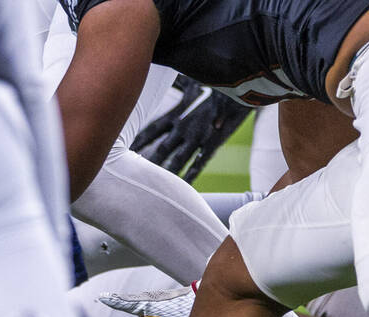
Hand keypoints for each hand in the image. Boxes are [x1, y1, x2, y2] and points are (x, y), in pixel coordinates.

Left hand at [132, 76, 251, 182]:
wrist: (242, 84)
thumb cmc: (217, 85)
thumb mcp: (195, 85)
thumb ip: (182, 89)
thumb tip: (171, 77)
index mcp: (178, 115)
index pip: (152, 130)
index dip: (139, 141)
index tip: (126, 150)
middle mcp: (184, 128)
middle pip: (161, 150)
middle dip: (147, 162)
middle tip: (131, 175)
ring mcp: (198, 137)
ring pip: (178, 160)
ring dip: (167, 172)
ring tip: (154, 187)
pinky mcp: (213, 142)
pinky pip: (200, 162)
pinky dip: (192, 173)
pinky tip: (185, 184)